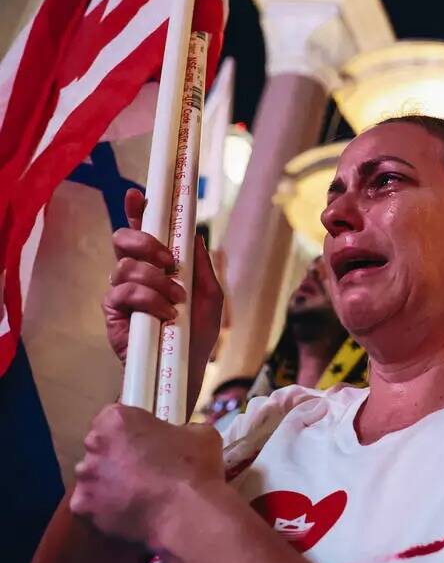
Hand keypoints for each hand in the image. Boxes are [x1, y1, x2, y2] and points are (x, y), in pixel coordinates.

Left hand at [70, 403, 222, 547]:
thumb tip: (177, 440)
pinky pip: (93, 505)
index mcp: (117, 419)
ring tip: (136, 494)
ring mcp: (86, 477)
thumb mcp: (199, 433)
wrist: (186, 512)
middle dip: (116, 456)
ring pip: (94, 477)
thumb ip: (178, 432)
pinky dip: (106, 508)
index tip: (146, 442)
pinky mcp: (84, 506)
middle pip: (100, 447)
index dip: (131, 431)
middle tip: (142, 469)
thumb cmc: (193, 466)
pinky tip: (129, 511)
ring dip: (109, 482)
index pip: (114, 419)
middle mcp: (94, 444)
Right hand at [103, 188, 223, 364]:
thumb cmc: (197, 332)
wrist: (186, 367)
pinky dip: (150, 299)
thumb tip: (194, 235)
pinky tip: (166, 313)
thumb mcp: (209, 295)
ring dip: (156, 280)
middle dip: (145, 242)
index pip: (142, 231)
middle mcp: (135, 273)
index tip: (138, 195)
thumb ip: (201, 265)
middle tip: (168, 260)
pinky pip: (125, 292)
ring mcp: (121, 291)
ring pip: (126, 266)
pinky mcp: (114, 311)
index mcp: (156, 265)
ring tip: (176, 299)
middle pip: (123, 240)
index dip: (137, 211)